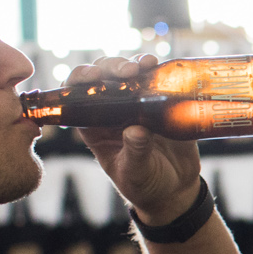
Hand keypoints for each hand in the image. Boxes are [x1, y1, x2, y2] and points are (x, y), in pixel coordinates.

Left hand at [70, 54, 201, 225]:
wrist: (175, 189)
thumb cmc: (146, 185)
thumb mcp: (136, 173)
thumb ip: (135, 152)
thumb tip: (136, 129)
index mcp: (95, 125)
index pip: (77, 95)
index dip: (79, 80)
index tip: (93, 76)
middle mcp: (113, 110)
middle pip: (103, 77)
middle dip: (111, 67)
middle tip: (126, 72)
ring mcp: (137, 104)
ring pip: (127, 73)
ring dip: (132, 64)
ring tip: (143, 65)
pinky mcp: (160, 103)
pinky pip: (155, 80)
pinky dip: (155, 69)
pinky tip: (157, 64)